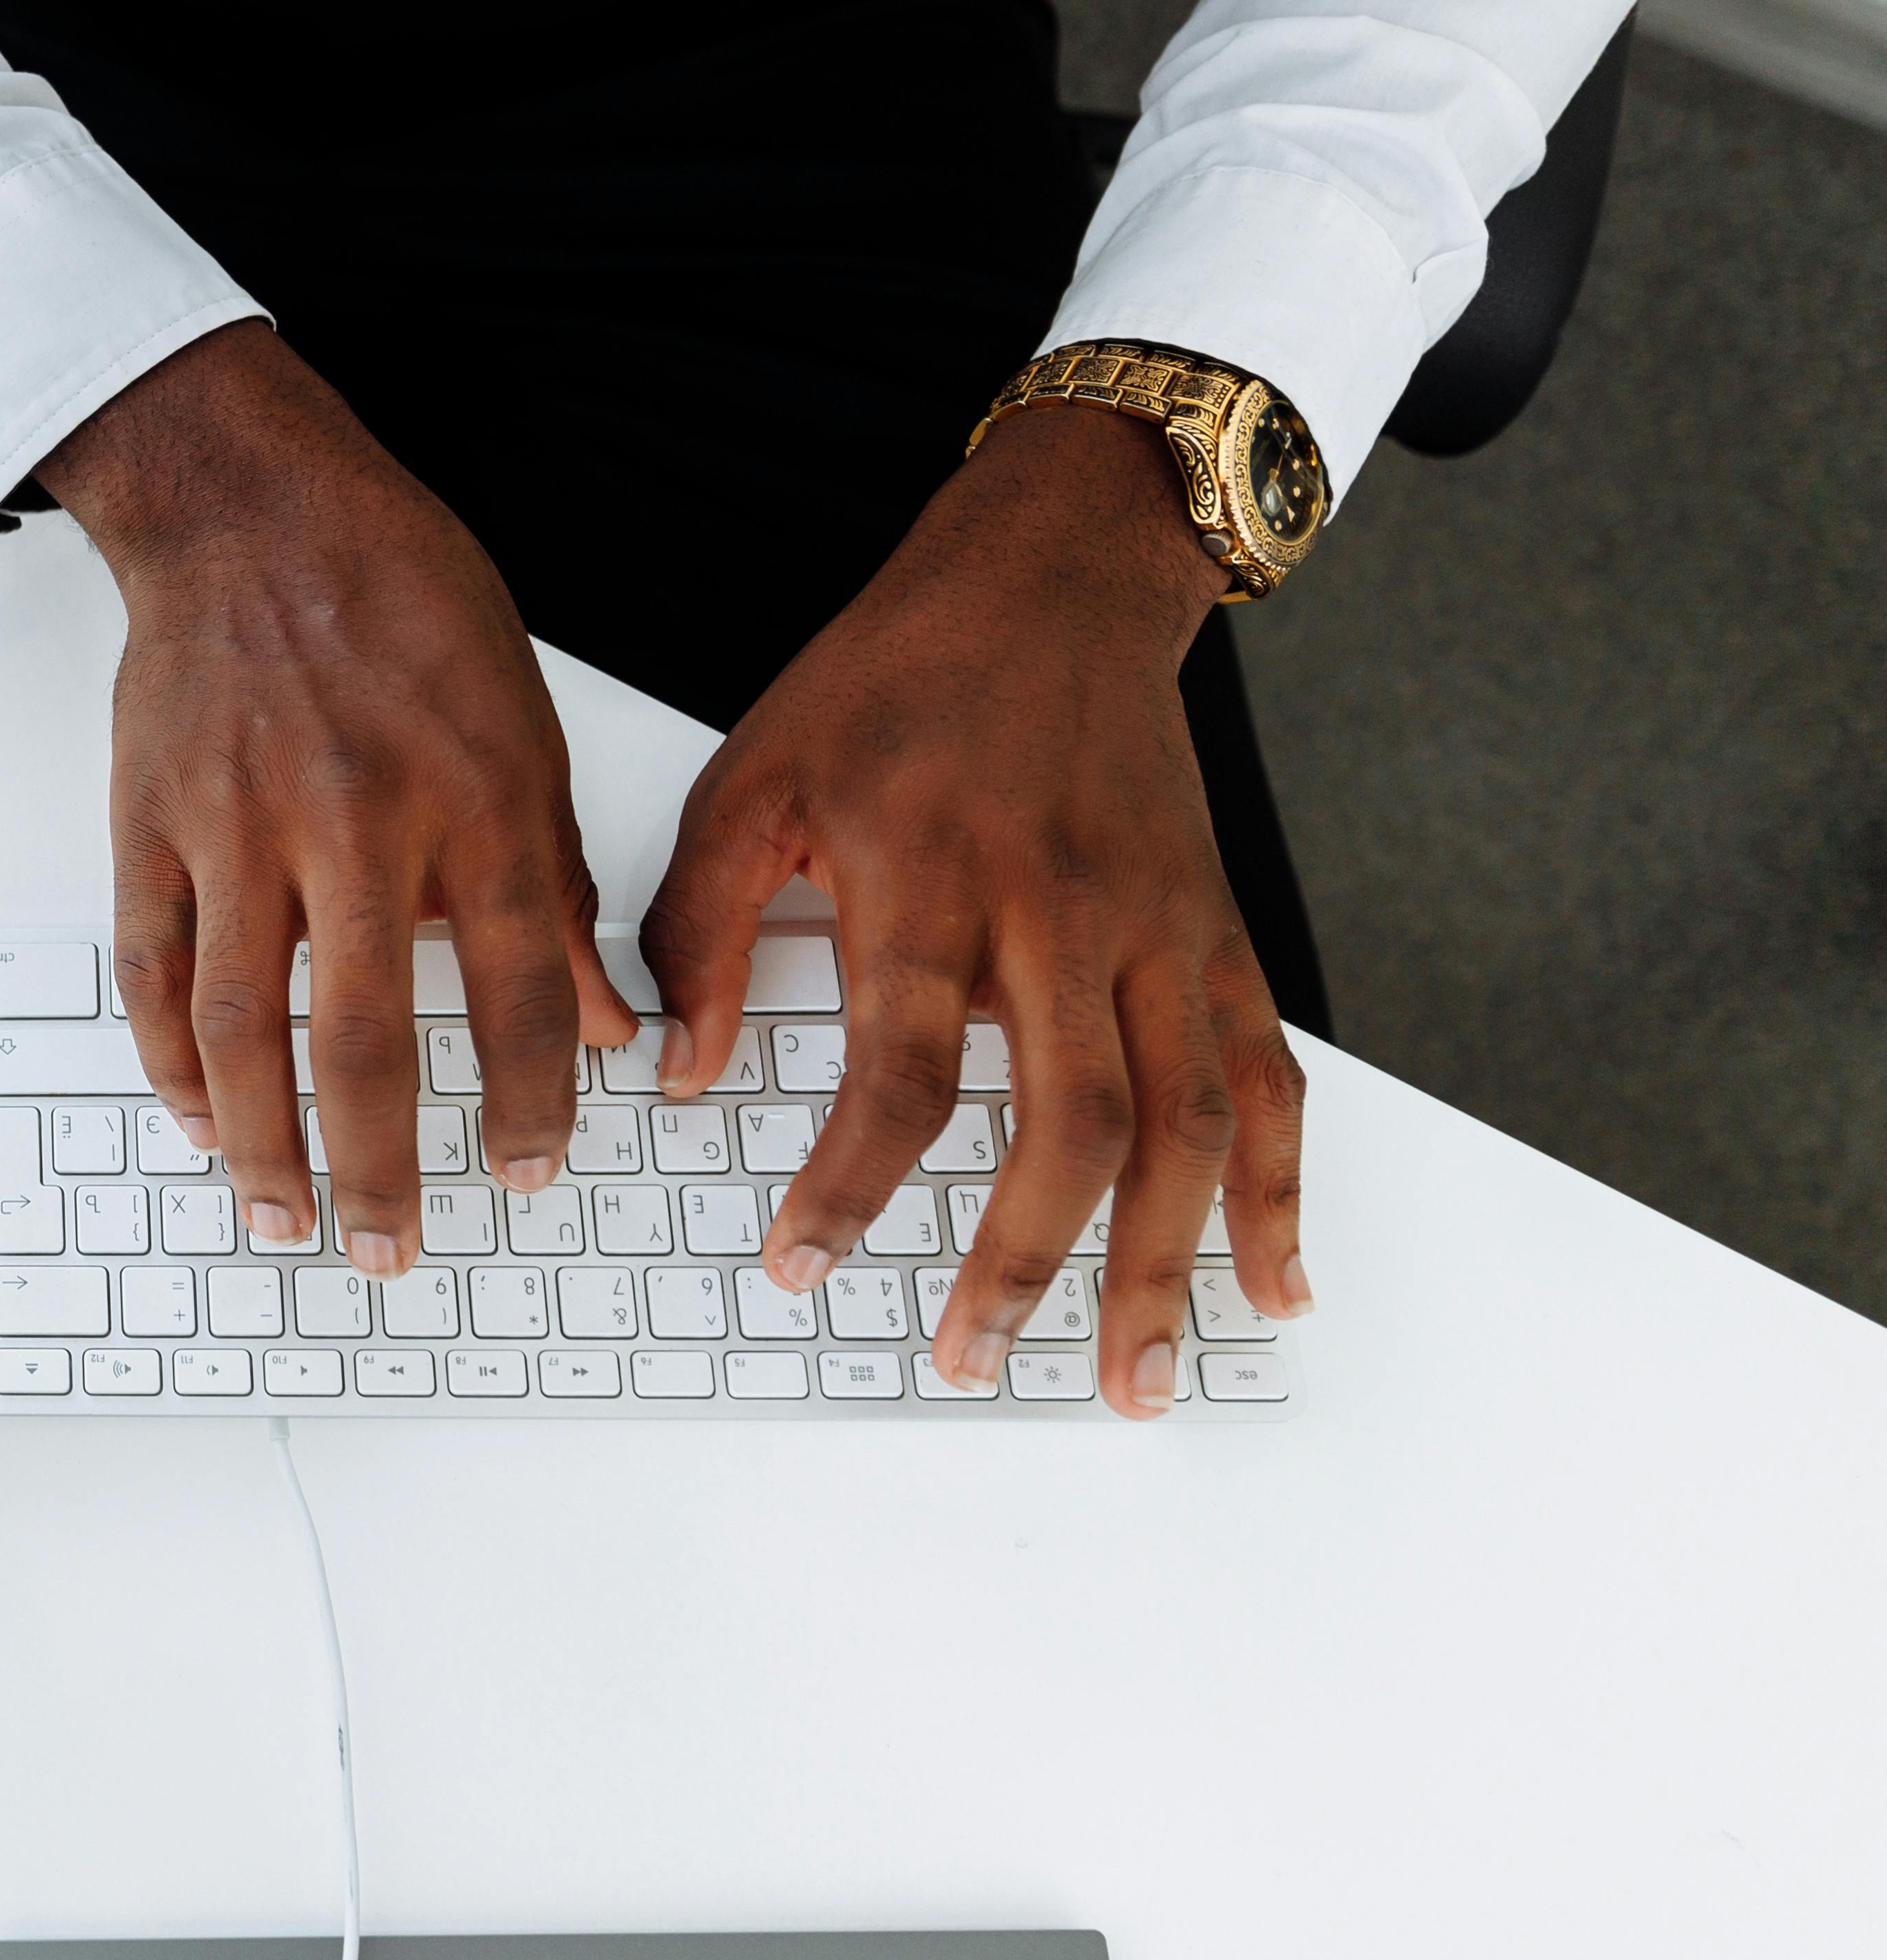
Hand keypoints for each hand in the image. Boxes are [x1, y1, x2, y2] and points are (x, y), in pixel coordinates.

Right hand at [37, 325, 634, 1276]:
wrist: (251, 504)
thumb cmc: (396, 597)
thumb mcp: (522, 721)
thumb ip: (557, 882)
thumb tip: (608, 1018)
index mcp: (472, 796)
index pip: (518, 990)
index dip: (529, 1100)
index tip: (530, 1170)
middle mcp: (355, 820)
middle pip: (362, 1038)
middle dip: (380, 1169)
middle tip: (393, 1250)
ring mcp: (238, 825)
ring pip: (240, 1025)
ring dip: (263, 1144)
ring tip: (284, 1217)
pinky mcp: (153, 821)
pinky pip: (151, 970)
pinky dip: (170, 1063)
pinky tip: (203, 1121)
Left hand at [638, 399, 1310, 1418]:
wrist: (1052, 579)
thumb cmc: (898, 681)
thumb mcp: (755, 777)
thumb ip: (701, 928)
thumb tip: (678, 1067)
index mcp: (936, 875)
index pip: (902, 1069)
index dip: (851, 1183)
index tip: (799, 1265)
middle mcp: (1066, 910)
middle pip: (1067, 1120)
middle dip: (1024, 1260)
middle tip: (969, 1357)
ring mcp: (1163, 929)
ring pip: (1187, 1124)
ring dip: (1165, 1266)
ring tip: (1132, 1380)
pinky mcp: (1221, 935)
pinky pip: (1269, 1079)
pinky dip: (1282, 1191)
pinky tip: (1273, 1286)